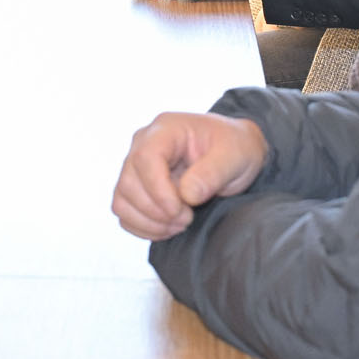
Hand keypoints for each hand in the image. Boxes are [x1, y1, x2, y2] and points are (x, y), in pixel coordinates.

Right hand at [112, 112, 268, 239]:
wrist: (233, 152)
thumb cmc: (235, 147)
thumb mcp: (236, 156)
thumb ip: (213, 173)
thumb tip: (186, 195)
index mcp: (165, 129)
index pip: (145, 158)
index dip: (158, 190)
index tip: (182, 211)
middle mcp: (143, 144)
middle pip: (128, 183)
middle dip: (157, 211)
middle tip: (188, 218)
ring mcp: (136, 166)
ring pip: (122, 200)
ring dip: (149, 222)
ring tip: (180, 224)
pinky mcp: (136, 186)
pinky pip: (124, 212)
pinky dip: (143, 227)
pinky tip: (168, 228)